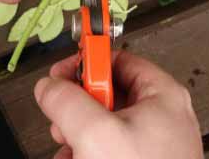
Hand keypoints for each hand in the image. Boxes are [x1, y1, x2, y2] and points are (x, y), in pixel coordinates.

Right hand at [34, 51, 202, 158]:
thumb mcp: (93, 131)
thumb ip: (64, 99)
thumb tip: (47, 87)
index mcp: (161, 96)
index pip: (117, 58)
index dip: (84, 63)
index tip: (60, 75)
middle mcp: (160, 117)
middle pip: (104, 92)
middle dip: (74, 106)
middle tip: (63, 120)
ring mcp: (151, 144)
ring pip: (100, 123)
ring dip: (74, 134)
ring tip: (68, 149)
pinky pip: (104, 148)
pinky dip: (84, 153)